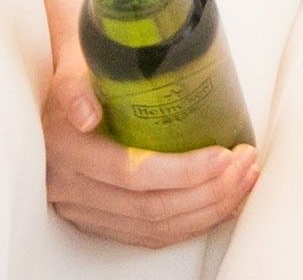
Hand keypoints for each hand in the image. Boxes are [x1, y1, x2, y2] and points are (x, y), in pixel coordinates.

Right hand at [39, 33, 259, 245]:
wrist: (58, 88)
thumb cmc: (80, 70)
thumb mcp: (75, 67)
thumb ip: (77, 89)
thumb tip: (87, 116)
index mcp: (66, 150)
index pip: (131, 174)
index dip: (182, 171)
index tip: (223, 155)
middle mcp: (70, 188)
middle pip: (150, 207)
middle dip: (208, 191)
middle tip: (244, 164)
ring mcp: (83, 209)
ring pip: (153, 228)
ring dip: (207, 210)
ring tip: (242, 181)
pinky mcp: (97, 219)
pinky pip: (147, 235)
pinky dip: (189, 224)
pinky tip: (219, 205)